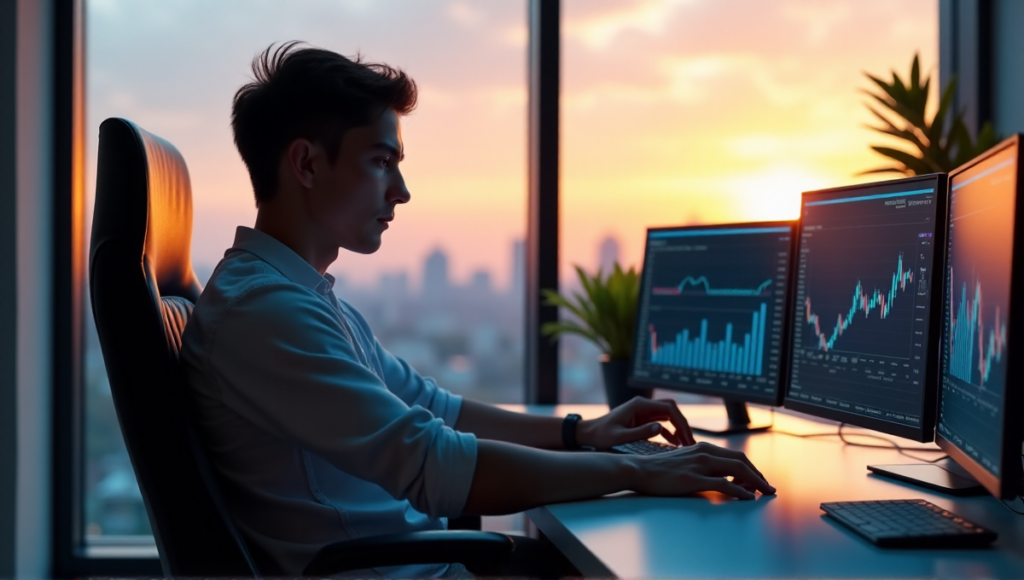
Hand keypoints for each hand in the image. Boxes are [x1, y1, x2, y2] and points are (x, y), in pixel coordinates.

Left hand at [577, 397, 695, 449]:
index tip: (687, 438)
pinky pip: (661, 423)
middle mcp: (643, 405)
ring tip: (686, 445)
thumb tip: (660, 429)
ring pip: (668, 416)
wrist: (589, 434)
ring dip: (678, 428)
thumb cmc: (601, 436)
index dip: (681, 422)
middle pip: (671, 409)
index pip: (668, 408)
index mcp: (639, 405)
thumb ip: (639, 433)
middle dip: (682, 424)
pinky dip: (670, 432)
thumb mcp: (619, 437)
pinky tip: (675, 444)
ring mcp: (643, 411)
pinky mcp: (642, 419)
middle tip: (690, 442)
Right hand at [629, 441, 775, 499]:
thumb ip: (701, 465)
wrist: (639, 470)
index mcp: (703, 448)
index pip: (736, 456)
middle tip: (768, 488)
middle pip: (741, 461)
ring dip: (755, 482)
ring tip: (763, 493)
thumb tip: (718, 476)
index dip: (751, 469)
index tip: (759, 481)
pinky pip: (724, 484)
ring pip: (737, 470)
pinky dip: (739, 491)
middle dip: (758, 475)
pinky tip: (747, 498)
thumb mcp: (684, 461)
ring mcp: (700, 465)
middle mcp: (705, 453)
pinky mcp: (694, 479)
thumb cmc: (659, 469)